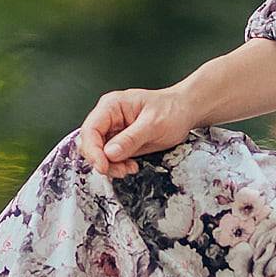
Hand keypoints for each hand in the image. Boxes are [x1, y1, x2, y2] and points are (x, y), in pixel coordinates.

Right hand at [76, 86, 198, 177]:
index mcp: (112, 106)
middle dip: (102, 160)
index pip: (90, 129)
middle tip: (121, 170)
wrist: (185, 112)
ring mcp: (113, 130)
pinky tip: (131, 166)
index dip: (92, 150)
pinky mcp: (119, 142)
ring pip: (98, 154)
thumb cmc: (172, 110)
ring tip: (129, 168)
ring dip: (110, 166)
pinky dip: (117, 166)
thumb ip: (131, 139)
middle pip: (90, 143)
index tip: (102, 166)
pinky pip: (109, 158)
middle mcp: (108, 117)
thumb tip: (109, 153)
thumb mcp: (154, 124)